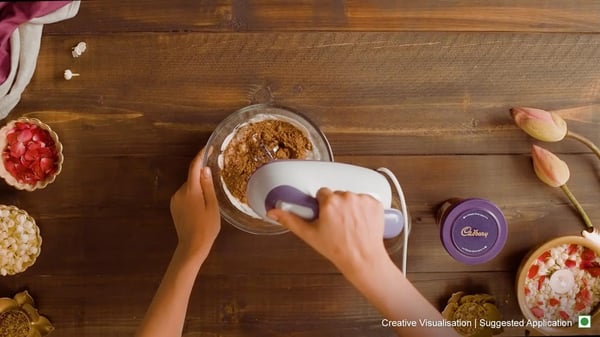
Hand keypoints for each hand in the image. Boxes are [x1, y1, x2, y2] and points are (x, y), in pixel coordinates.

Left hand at [170, 147, 220, 259]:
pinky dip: (193, 196)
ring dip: (198, 188)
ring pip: (189, 187)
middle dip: (202, 177)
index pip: (194, 167)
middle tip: (215, 183)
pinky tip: (200, 207)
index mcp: (191, 190)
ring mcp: (175, 200)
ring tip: (209, 201)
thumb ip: (208, 186)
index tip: (207, 148)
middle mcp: (180, 192)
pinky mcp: (174, 207)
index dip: (201, 156)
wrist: (192, 246)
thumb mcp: (212, 206)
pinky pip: (185, 195)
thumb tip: (205, 169)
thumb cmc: (207, 227)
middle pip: (192, 178)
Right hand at [267, 188, 387, 275]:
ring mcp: (362, 199)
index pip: (322, 193)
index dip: (323, 206)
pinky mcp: (375, 203)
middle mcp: (346, 197)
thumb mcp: (309, 235)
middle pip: (337, 195)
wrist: (363, 259)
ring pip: (351, 197)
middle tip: (337, 224)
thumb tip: (273, 211)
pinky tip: (361, 222)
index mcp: (329, 202)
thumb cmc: (337, 249)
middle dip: (336, 206)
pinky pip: (366, 200)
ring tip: (350, 225)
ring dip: (350, 207)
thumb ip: (290, 220)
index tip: (325, 216)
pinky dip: (364, 209)